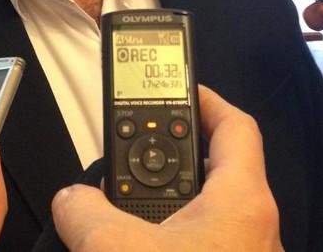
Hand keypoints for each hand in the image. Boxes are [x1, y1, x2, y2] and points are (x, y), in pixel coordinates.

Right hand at [51, 86, 282, 251]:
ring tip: (117, 209)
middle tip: (129, 152)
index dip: (205, 99)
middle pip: (214, 170)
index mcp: (240, 200)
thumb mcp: (117, 249)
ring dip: (160, 209)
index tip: (175, 88)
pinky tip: (128, 249)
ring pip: (202, 216)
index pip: (235, 125)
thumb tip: (71, 199)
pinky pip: (196, 247)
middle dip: (169, 159)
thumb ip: (84, 212)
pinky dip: (163, 242)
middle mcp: (251, 226)